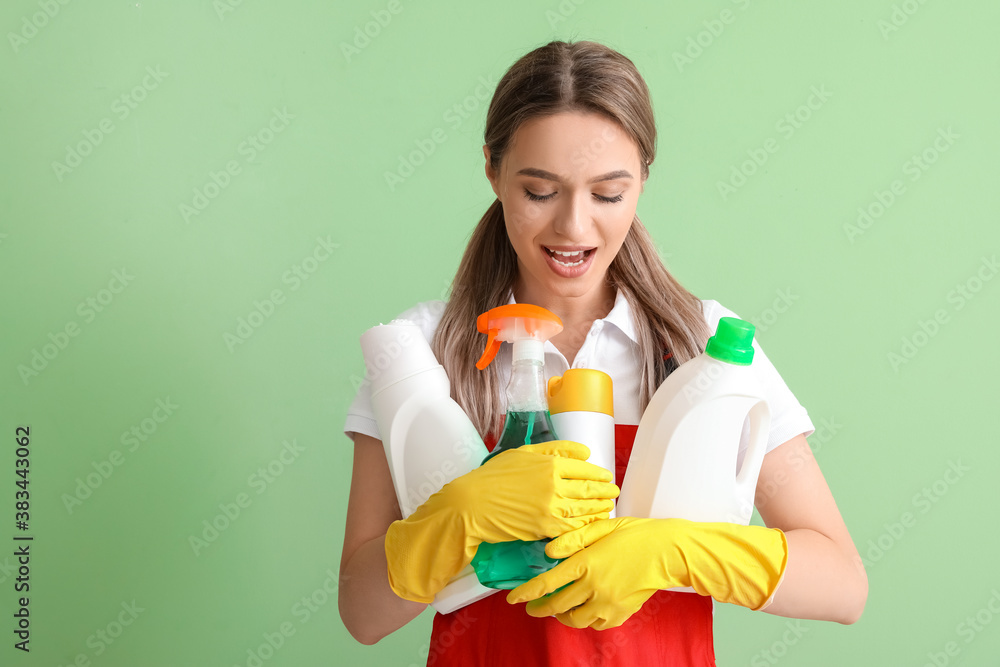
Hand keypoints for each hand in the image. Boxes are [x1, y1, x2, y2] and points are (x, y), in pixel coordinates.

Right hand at [451, 439, 619, 544]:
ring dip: (600, 508)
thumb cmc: (495, 476)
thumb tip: (585, 452)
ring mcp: (551, 508)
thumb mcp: (524, 453)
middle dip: (605, 491)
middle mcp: (555, 485)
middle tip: (614, 492)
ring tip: (608, 507)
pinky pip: (574, 527)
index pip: (584, 468)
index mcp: (550, 464)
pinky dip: (587, 525)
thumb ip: (556, 450)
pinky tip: (593, 523)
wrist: (472, 503)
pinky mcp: (546, 529)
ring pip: (585, 509)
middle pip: (589, 489)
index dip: (598, 474)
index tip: (606, 477)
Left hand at [505, 517, 787, 629]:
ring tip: (557, 608)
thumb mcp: (603, 527)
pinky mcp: (622, 612)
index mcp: (587, 562)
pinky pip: (596, 623)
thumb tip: (548, 550)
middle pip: (557, 605)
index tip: (513, 598)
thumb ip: (573, 539)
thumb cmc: (637, 534)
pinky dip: (585, 619)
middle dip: (539, 608)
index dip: (526, 592)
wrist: (669, 552)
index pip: (548, 583)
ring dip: (561, 615)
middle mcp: (595, 586)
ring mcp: (609, 602)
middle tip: (531, 607)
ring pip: (575, 619)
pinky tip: (583, 610)